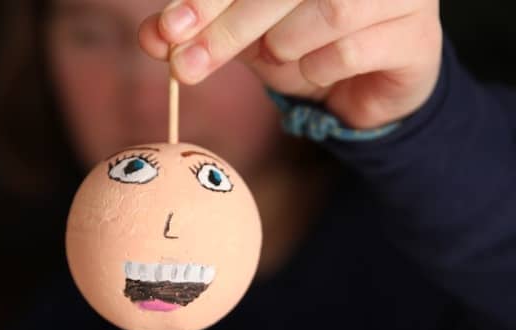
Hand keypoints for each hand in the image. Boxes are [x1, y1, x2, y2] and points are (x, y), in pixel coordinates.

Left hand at [139, 0, 441, 128]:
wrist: (361, 82)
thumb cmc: (302, 43)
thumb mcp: (243, 34)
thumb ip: (200, 28)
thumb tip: (152, 36)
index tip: (169, 30)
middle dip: (228, 27)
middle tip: (186, 66)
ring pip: (327, 9)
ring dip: (285, 46)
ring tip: (283, 54)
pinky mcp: (415, 30)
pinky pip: (352, 49)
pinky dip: (319, 67)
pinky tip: (319, 68)